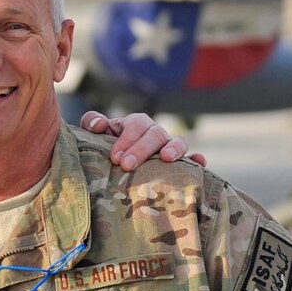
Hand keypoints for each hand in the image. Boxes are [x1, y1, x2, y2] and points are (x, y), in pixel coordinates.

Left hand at [79, 111, 203, 170]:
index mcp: (137, 124)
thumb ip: (92, 122)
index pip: (136, 125)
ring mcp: (170, 148)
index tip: (115, 157)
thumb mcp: (95, 135)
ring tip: (166, 158)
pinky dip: (197, 160)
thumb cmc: (106, 149)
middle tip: (127, 165)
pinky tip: (199, 163)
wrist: (116, 168)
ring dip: (174, 148)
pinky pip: (192, 160)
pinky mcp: (179, 165)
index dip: (126, 140)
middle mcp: (155, 134)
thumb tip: (99, 124)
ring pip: (178, 142)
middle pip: (155, 134)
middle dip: (142, 149)